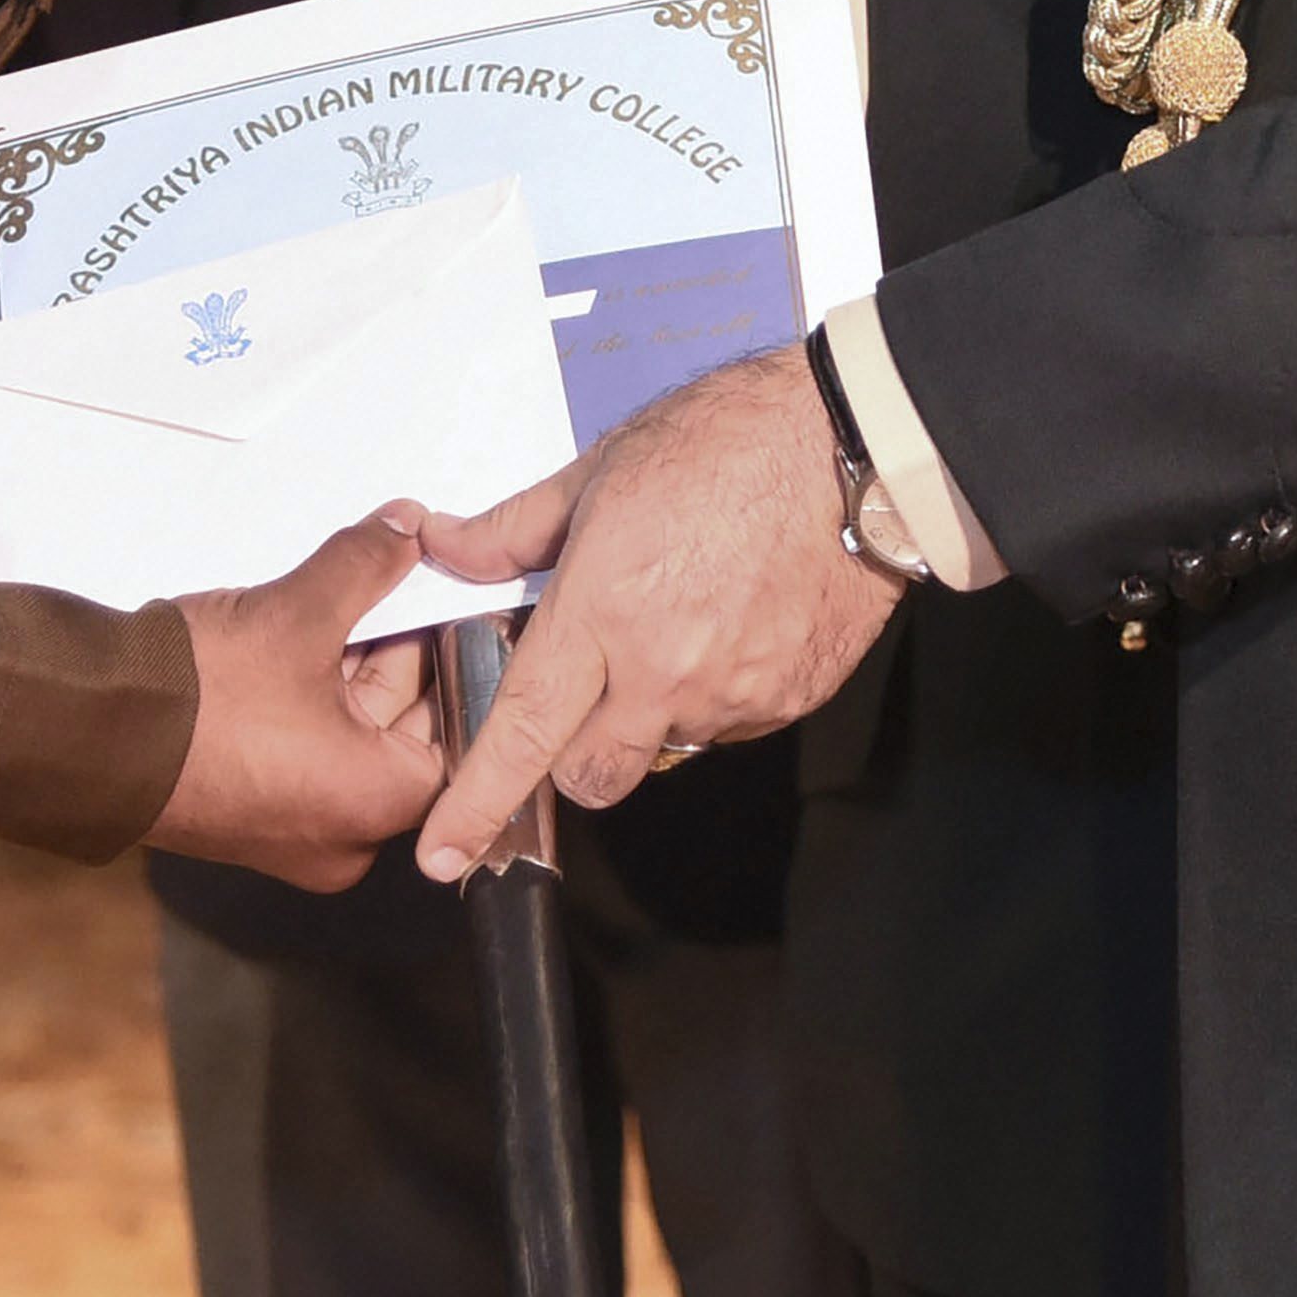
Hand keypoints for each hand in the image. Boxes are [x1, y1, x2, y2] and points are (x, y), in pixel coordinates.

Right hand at [151, 511, 446, 888]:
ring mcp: (292, 825)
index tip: (458, 603)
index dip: (457, 654)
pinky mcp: (250, 806)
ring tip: (348, 593)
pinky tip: (304, 628)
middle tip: (406, 581)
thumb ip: (365, 566)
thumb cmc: (195, 699)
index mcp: (374, 803)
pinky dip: (312, 690)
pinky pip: (306, 743)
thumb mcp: (297, 614)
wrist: (85, 729)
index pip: (458, 729)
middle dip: (402, 648)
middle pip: (403, 728)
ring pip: (351, 730)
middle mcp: (342, 833)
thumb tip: (405, 529)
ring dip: (354, 664)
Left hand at [409, 353, 895, 880]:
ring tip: (673, 629)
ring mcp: (732, 695)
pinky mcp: (789, 701)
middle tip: (581, 691)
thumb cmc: (722, 441)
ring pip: (665, 751)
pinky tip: (727, 627)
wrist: (850, 446)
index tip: (446, 854)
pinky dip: (714, 698)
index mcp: (602, 613)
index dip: (477, 804)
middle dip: (571, 756)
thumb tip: (447, 548)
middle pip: (592, 778)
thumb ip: (514, 530)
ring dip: (649, 717)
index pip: (522, 734)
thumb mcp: (598, 469)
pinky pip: (730, 728)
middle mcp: (663, 673)